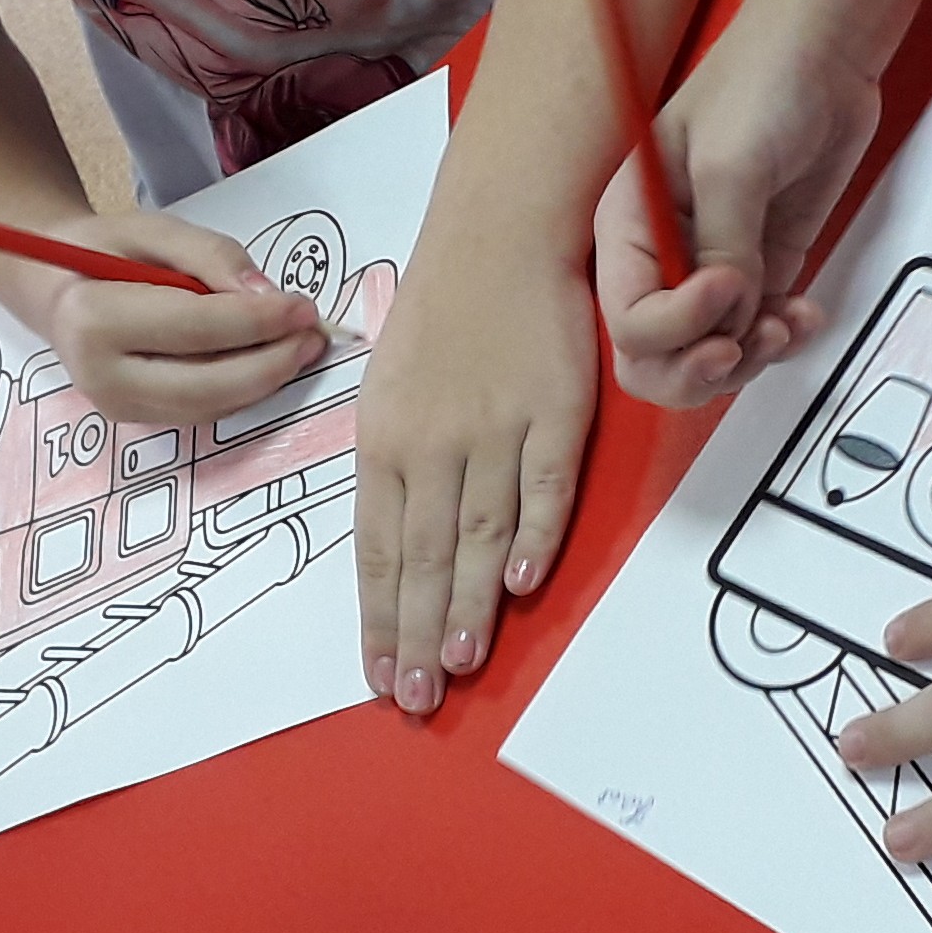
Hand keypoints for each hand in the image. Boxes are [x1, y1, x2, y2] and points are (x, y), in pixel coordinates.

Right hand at [32, 209, 323, 423]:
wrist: (57, 288)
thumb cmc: (105, 252)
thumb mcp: (154, 230)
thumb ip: (212, 255)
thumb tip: (267, 295)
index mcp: (92, 319)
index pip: (194, 329)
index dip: (258, 321)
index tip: (303, 307)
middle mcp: (99, 375)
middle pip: (205, 385)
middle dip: (270, 364)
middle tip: (312, 336)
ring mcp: (116, 407)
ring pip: (208, 408)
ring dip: (263, 383)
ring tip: (298, 348)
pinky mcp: (135, 420)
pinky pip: (201, 413)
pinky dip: (241, 392)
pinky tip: (266, 363)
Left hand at [352, 227, 592, 713]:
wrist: (500, 234)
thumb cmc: (443, 314)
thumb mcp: (388, 388)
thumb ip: (394, 468)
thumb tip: (396, 548)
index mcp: (383, 441)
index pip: (377, 548)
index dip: (380, 618)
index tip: (380, 675)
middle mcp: (432, 442)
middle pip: (425, 555)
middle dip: (417, 634)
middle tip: (417, 698)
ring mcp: (494, 428)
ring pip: (477, 533)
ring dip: (469, 604)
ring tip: (462, 664)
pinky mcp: (554, 412)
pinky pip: (543, 489)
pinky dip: (533, 539)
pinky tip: (522, 588)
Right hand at [600, 23, 879, 406]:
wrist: (825, 54)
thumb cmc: (762, 84)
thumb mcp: (731, 165)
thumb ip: (724, 247)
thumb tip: (729, 318)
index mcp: (627, 224)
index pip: (630, 318)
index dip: (677, 326)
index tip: (730, 287)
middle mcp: (660, 255)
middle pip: (652, 356)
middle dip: (696, 368)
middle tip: (741, 345)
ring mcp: (711, 267)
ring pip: (706, 357)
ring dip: (746, 359)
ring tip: (783, 324)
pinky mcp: (761, 269)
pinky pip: (755, 334)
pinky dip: (779, 339)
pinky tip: (803, 315)